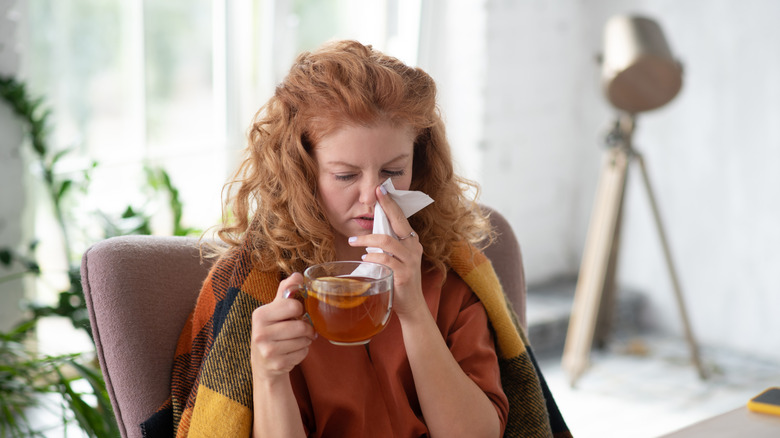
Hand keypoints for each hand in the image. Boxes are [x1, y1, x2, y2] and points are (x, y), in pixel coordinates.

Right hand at [250, 273, 316, 381]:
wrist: (263, 364)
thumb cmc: (272, 332)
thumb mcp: (275, 311)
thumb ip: (286, 292)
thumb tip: (298, 275)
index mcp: (260, 315)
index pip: (292, 306)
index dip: (299, 310)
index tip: (295, 314)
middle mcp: (260, 333)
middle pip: (301, 326)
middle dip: (306, 328)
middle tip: (303, 330)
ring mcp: (267, 350)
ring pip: (303, 341)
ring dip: (306, 340)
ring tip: (296, 340)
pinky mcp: (276, 364)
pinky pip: (302, 354)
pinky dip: (303, 352)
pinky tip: (292, 352)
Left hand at [349, 185, 425, 317]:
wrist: (411, 305)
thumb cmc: (399, 280)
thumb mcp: (395, 258)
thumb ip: (386, 245)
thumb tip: (369, 231)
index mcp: (411, 241)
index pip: (401, 218)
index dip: (391, 203)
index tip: (381, 189)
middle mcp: (413, 247)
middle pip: (399, 222)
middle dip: (386, 207)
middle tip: (374, 195)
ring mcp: (410, 261)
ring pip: (388, 241)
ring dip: (367, 239)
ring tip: (353, 241)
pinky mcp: (404, 274)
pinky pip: (386, 260)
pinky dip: (373, 257)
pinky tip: (364, 258)